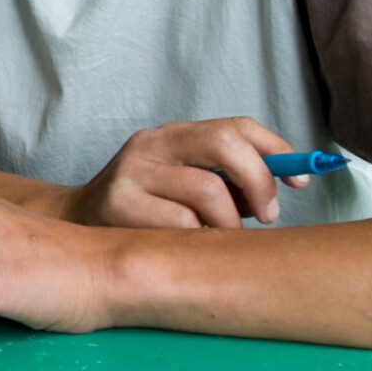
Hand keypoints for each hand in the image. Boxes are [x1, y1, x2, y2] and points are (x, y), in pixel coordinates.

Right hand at [28, 117, 307, 229]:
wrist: (72, 226)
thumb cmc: (144, 212)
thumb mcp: (183, 184)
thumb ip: (227, 182)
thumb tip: (282, 186)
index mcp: (173, 135)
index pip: (236, 126)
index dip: (275, 151)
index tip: (298, 182)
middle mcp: (151, 145)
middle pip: (224, 143)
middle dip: (258, 181)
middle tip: (266, 214)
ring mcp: (132, 172)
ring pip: (208, 191)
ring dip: (229, 223)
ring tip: (219, 236)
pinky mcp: (118, 205)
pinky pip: (181, 224)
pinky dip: (196, 239)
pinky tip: (185, 245)